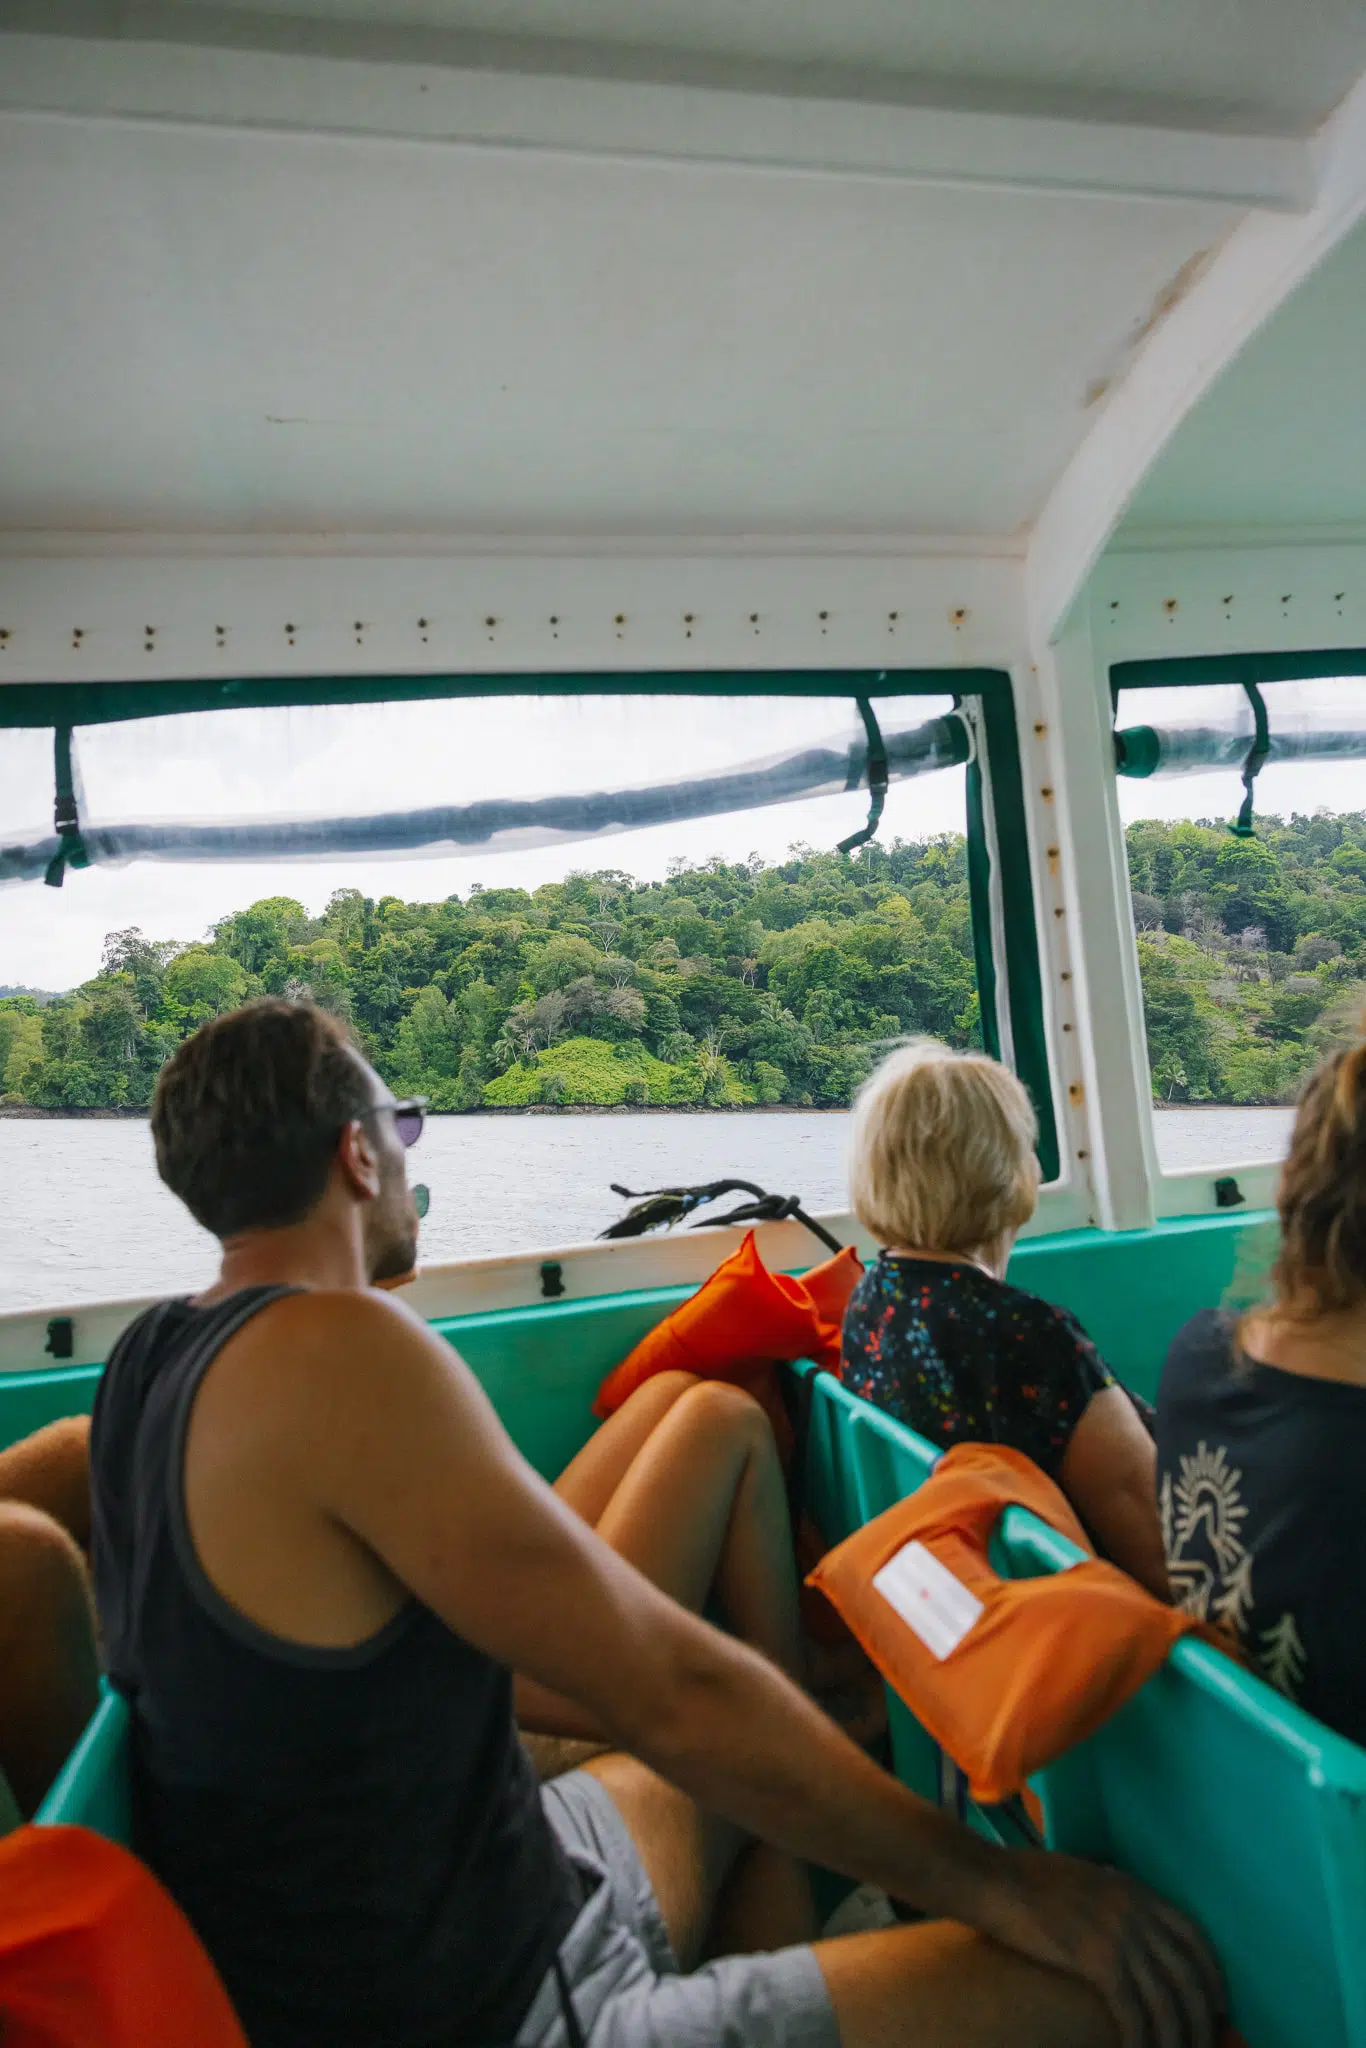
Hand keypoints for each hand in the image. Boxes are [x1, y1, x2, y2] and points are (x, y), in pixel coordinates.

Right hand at [980, 1849, 1224, 2047]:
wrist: (994, 1879)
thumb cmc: (1028, 1878)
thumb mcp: (1087, 1878)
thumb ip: (1114, 1897)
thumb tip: (1124, 1920)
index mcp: (1137, 1891)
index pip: (1195, 1938)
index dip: (1213, 1976)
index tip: (1220, 2004)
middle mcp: (1137, 1912)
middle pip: (1188, 1975)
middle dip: (1203, 2018)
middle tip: (1204, 2045)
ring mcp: (1119, 1935)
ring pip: (1166, 2001)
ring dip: (1176, 2038)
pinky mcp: (1097, 1960)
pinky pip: (1133, 2013)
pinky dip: (1141, 2040)